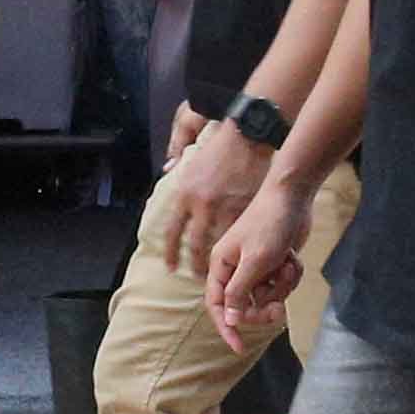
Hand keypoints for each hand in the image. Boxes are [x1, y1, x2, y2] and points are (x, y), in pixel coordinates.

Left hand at [150, 115, 267, 275]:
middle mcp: (202, 205)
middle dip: (196, 265)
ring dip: (220, 260)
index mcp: (185, 193)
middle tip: (198, 277)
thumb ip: (175, 160)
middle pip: (195, 245)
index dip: (171, 252)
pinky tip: (241, 257)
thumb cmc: (218, 144)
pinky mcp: (246, 210)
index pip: (172, 231)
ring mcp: (225, 209)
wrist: (247, 136)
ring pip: (220, 243)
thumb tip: (167, 169)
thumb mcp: (189, 154)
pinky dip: (239, 247)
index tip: (170, 267)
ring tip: (222, 272)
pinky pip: (240, 235)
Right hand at [203, 186, 310, 350]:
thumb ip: (239, 293)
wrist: (293, 198)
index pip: (217, 305)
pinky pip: (283, 283)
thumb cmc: (269, 225)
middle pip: (245, 306)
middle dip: (264, 308)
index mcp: (221, 265)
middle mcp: (235, 267)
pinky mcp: (275, 263)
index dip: (226, 327)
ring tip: (287, 267)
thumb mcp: (254, 262)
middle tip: (279, 309)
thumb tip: (228, 320)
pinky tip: (292, 258)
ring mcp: (256, 265)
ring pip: (268, 295)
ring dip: (282, 286)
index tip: (240, 347)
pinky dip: (291, 275)